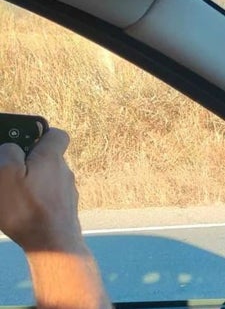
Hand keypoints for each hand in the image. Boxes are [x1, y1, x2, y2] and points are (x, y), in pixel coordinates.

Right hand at [0, 128, 83, 252]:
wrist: (53, 243)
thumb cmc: (27, 208)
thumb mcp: (6, 173)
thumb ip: (8, 152)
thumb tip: (12, 147)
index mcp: (52, 158)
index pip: (56, 134)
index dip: (40, 134)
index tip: (23, 141)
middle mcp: (64, 171)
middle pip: (48, 158)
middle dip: (29, 163)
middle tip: (9, 175)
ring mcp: (67, 191)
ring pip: (48, 179)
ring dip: (32, 183)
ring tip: (14, 196)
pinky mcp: (65, 208)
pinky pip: (49, 197)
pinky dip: (37, 199)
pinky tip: (24, 211)